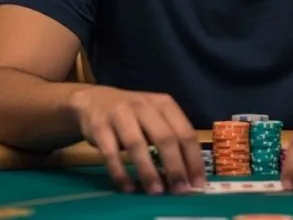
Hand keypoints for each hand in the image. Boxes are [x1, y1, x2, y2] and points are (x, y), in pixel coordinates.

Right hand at [69, 86, 203, 194]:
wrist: (94, 100)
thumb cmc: (133, 114)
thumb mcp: (155, 117)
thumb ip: (170, 137)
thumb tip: (187, 174)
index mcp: (164, 104)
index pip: (185, 132)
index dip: (193, 159)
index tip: (197, 183)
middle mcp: (144, 105)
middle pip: (164, 137)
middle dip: (174, 167)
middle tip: (180, 190)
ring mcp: (120, 113)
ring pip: (137, 145)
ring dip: (148, 171)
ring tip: (156, 191)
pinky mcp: (99, 126)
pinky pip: (111, 152)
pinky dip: (120, 172)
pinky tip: (128, 187)